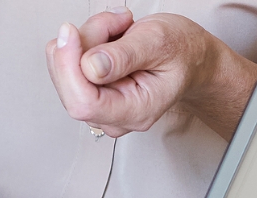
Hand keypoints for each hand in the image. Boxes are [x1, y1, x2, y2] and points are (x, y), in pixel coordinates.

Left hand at [45, 8, 256, 138]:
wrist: (190, 56)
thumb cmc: (183, 52)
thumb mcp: (160, 42)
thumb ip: (124, 56)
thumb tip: (89, 68)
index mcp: (136, 111)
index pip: (84, 103)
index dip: (68, 68)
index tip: (70, 33)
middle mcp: (113, 116)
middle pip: (70, 84)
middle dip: (84, 43)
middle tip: (115, 21)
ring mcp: (99, 105)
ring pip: (65, 70)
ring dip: (86, 38)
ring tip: (120, 25)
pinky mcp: (87, 90)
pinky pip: (66, 65)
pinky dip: (83, 42)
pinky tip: (109, 35)